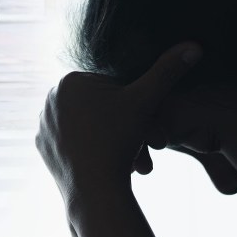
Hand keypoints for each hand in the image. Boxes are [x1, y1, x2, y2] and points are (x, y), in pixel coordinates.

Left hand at [36, 43, 200, 212]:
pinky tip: (103, 159)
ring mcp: (43, 123)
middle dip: (119, 124)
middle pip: (96, 107)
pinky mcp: (42, 146)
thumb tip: (194, 46)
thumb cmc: (120, 142)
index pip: (111, 88)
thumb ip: (168, 71)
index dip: (132, 105)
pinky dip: (88, 149)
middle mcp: (50, 97)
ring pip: (85, 125)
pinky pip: (72, 143)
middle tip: (135, 142)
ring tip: (122, 154)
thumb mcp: (146, 102)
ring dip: (106, 136)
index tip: (139, 123)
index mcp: (70, 80)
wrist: (94, 190)